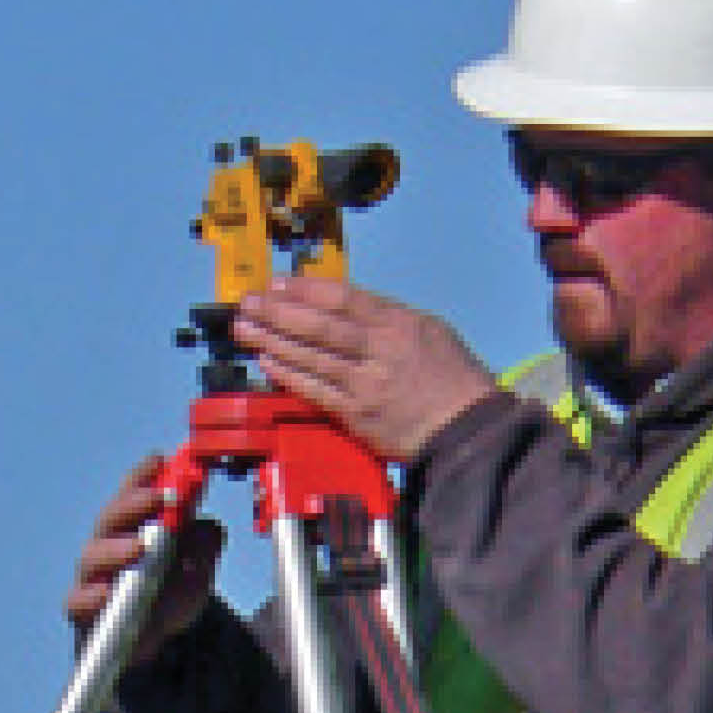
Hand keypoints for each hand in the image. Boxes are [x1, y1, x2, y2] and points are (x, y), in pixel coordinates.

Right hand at [66, 453, 225, 652]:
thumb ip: (204, 544)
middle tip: (163, 497)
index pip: (135, 490)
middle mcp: (107, 542)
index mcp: (134, 524)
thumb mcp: (197, 568)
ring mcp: (91, 575)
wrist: (153, 642)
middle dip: (136, 503)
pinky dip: (91, 596)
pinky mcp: (82, 609)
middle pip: (112, 515)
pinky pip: (78, 599)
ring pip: (94, 555)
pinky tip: (108, 593)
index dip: (146, 473)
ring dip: (117, 549)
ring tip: (141, 548)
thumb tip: (208, 524)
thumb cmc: (168, 592)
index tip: (162, 460)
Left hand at [229, 274, 494, 462]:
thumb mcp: (430, 332)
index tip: (276, 282)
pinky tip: (266, 362)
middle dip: (277, 311)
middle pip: (319, 325)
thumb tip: (347, 308)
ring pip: (311, 356)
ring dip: (272, 340)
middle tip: (247, 302)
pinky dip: (288, 375)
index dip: (305, 289)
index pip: (343, 298)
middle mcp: (380, 349)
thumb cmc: (453, 381)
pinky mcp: (356, 415)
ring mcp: (366, 383)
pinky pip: (314, 390)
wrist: (467, 430)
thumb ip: (388, 319)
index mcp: (399, 323)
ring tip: (245, 328)